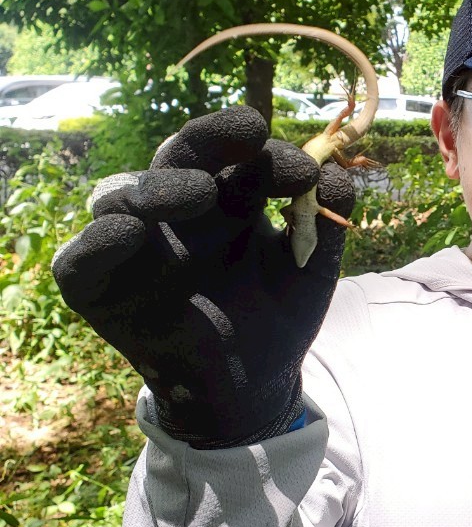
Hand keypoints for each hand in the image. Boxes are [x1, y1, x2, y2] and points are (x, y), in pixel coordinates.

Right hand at [52, 106, 353, 447]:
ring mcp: (135, 246)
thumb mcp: (311, 270)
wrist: (250, 387)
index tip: (305, 169)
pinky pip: (79, 262)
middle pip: (178, 156)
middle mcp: (177, 210)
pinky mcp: (100, 290)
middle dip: (209, 140)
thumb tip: (337, 175)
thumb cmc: (276, 315)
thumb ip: (326, 224)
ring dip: (157, 187)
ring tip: (198, 192)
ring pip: (122, 196)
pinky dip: (96, 244)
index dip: (266, 151)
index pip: (236, 154)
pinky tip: (126, 233)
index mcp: (226, 196)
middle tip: (247, 139)